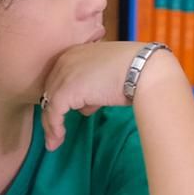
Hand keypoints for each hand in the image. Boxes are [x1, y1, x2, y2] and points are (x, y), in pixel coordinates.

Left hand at [40, 42, 180, 151]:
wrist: (144, 70)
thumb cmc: (136, 71)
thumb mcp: (110, 76)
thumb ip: (94, 89)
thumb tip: (85, 107)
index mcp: (76, 52)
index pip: (60, 78)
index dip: (61, 98)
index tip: (62, 115)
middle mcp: (66, 60)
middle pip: (51, 90)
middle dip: (52, 113)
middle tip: (55, 131)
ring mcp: (64, 74)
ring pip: (49, 103)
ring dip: (51, 125)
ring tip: (54, 142)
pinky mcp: (66, 90)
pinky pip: (53, 113)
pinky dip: (54, 129)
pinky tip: (58, 140)